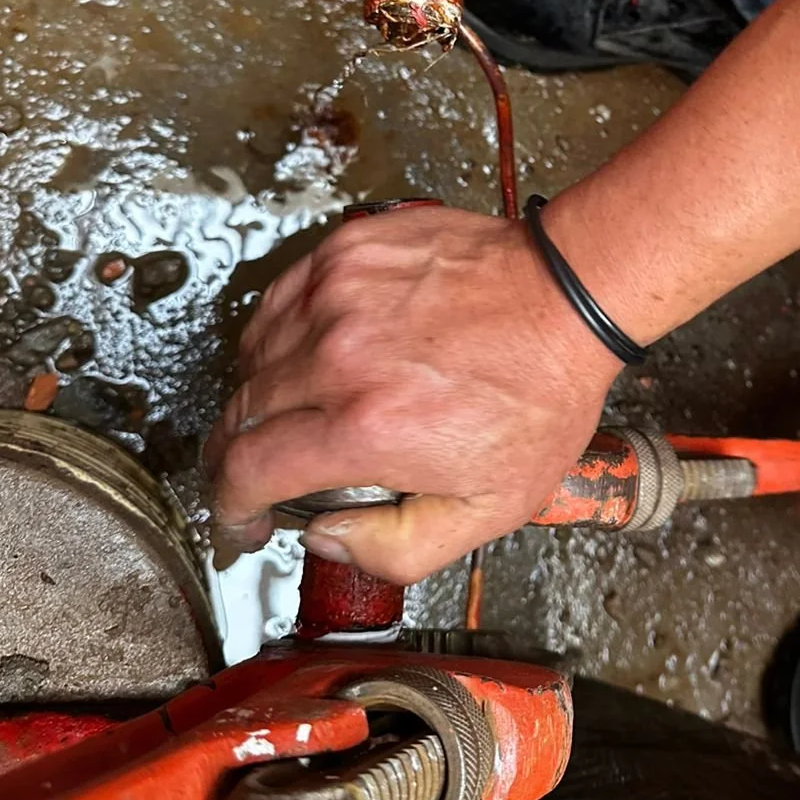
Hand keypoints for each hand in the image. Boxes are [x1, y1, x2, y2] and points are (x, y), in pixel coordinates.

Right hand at [204, 206, 620, 581]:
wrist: (567, 299)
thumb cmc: (539, 394)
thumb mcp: (490, 508)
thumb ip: (398, 547)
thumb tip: (327, 537)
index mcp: (368, 427)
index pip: (248, 470)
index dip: (232, 504)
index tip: (243, 515)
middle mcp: (340, 358)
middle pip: (240, 413)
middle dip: (236, 455)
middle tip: (254, 473)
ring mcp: (338, 296)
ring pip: (252, 355)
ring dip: (258, 394)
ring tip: (290, 414)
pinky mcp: (346, 252)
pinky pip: (279, 300)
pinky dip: (279, 334)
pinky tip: (306, 354)